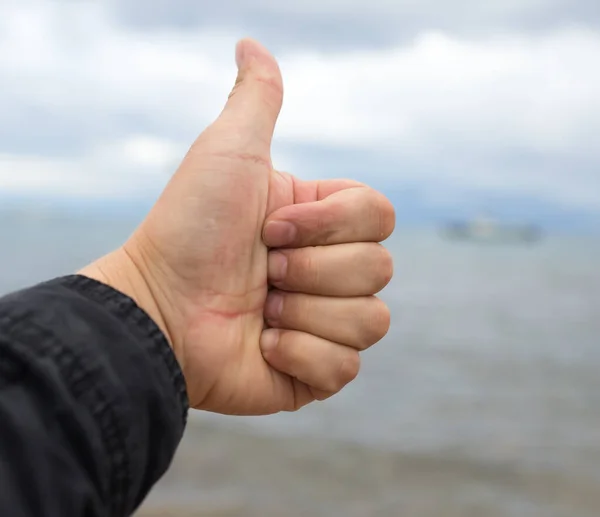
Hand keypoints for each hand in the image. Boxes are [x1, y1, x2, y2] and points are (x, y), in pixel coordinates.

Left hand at [80, 39, 394, 414]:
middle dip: (310, 269)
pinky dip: (298, 356)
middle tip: (261, 270)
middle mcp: (331, 272)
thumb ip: (256, 100)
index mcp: (324, 224)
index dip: (329, 224)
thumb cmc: (188, 228)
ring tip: (260, 310)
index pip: (381, 217)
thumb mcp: (228, 152)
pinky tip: (261, 345)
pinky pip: (345, 368)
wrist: (155, 308)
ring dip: (305, 313)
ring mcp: (326, 324)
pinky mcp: (315, 373)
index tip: (269, 226)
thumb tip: (251, 42)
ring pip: (371, 321)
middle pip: (380, 270)